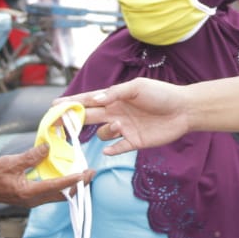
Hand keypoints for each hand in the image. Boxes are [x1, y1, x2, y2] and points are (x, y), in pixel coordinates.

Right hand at [0, 144, 92, 208]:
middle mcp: (34, 200)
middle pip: (62, 195)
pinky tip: (68, 177)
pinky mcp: (32, 198)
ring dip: (72, 186)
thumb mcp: (11, 162)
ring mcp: (33, 201)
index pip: (56, 186)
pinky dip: (62, 186)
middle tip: (91, 173)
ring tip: (84, 175)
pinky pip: (52, 194)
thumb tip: (48, 147)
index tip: (85, 173)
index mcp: (28, 192)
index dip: (72, 180)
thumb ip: (31, 156)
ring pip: (59, 196)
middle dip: (79, 185)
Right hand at [64, 78, 190, 154]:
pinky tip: (109, 149)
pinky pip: (118, 148)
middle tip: (59, 125)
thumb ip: (115, 93)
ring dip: (104, 132)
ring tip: (118, 126)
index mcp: (115, 98)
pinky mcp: (135, 142)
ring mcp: (125, 128)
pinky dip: (112, 149)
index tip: (54, 106)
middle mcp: (116, 113)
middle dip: (74, 121)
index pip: (88, 101)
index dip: (71, 104)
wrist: (184, 110)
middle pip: (89, 118)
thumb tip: (95, 99)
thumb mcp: (137, 87)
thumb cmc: (162, 94)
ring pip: (103, 134)